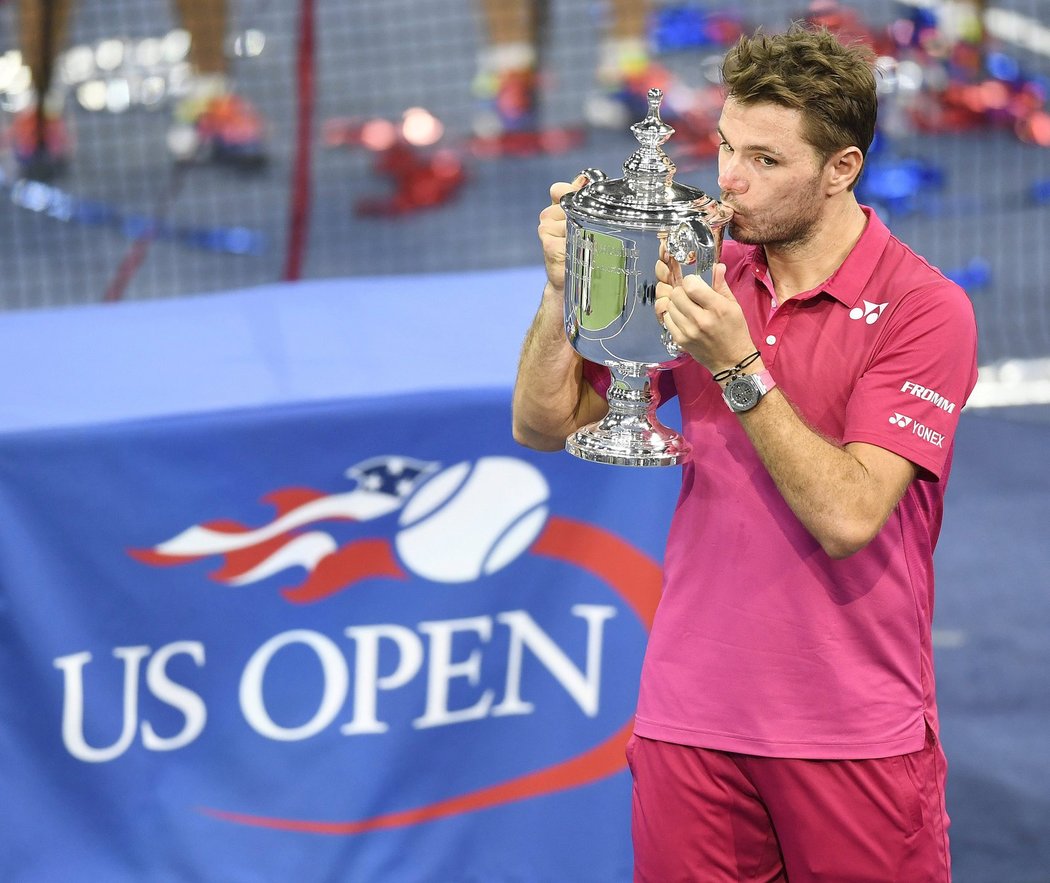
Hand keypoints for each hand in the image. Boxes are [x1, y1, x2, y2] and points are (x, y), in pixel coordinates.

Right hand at [538, 174, 586, 294]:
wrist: (570, 280)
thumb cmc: (581, 250)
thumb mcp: (583, 220)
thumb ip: (581, 198)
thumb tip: (583, 178)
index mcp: (556, 208)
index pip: (558, 189)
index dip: (570, 191)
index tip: (580, 202)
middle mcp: (547, 216)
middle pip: (566, 203)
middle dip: (579, 215)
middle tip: (583, 231)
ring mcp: (545, 230)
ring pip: (570, 219)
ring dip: (581, 230)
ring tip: (581, 244)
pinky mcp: (549, 244)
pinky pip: (568, 234)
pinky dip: (576, 242)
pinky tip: (575, 251)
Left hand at [654, 253, 755, 375]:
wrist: (732, 360)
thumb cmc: (735, 331)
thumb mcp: (734, 305)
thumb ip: (721, 285)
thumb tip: (716, 266)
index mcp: (717, 308)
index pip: (690, 285)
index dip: (690, 282)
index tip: (695, 285)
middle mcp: (701, 319)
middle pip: (676, 294)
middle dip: (682, 291)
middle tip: (690, 296)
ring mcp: (688, 331)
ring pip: (669, 306)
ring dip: (676, 304)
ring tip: (687, 308)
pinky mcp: (680, 340)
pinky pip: (667, 319)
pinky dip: (673, 316)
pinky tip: (683, 318)